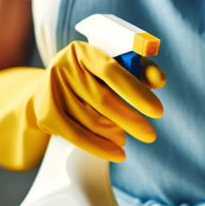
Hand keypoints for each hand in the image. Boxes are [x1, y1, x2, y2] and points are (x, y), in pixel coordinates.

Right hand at [33, 41, 165, 160]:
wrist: (50, 91)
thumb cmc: (93, 79)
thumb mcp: (115, 70)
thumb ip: (140, 71)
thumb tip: (159, 80)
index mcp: (84, 51)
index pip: (112, 71)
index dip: (136, 92)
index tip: (158, 112)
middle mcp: (63, 66)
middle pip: (103, 100)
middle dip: (131, 121)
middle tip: (150, 135)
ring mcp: (51, 90)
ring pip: (92, 121)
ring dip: (115, 135)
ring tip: (124, 138)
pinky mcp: (45, 114)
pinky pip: (77, 136)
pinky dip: (101, 148)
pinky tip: (118, 154)